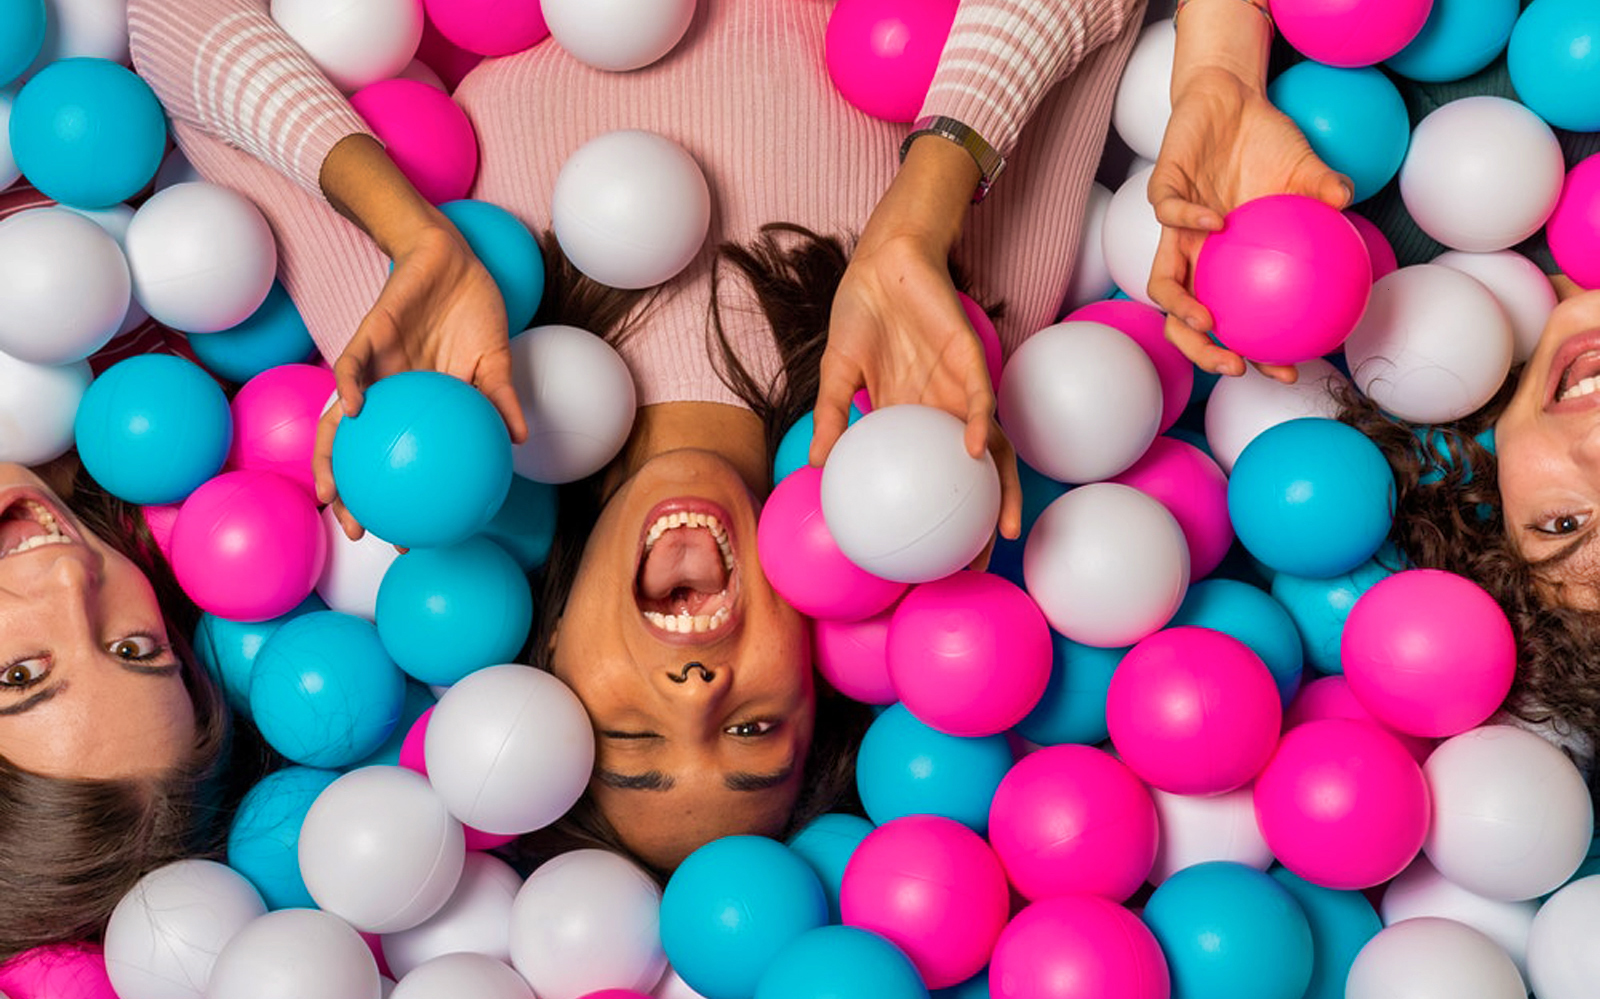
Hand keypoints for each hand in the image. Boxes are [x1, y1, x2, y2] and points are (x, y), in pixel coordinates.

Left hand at [312, 218, 527, 538]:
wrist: (453, 259)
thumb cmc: (473, 312)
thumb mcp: (494, 361)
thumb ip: (499, 399)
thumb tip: (518, 438)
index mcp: (415, 404)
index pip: (398, 457)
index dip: (396, 497)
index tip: (404, 537)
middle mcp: (386, 393)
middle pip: (357, 451)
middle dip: (350, 493)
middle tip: (356, 529)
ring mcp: (374, 367)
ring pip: (338, 418)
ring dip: (330, 455)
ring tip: (330, 491)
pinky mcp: (367, 335)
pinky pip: (350, 366)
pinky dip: (348, 389)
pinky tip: (353, 411)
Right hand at [809, 135, 1021, 542]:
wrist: (881, 264)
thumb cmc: (860, 316)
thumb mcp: (836, 375)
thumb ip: (832, 419)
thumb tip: (814, 466)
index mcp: (912, 418)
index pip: (932, 476)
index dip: (938, 513)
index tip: (933, 556)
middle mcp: (942, 411)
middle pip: (971, 476)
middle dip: (981, 520)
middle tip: (980, 562)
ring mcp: (959, 388)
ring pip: (991, 448)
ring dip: (1001, 487)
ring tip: (1004, 528)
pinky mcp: (969, 359)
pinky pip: (981, 399)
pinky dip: (980, 426)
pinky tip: (974, 452)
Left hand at [1147, 65, 1352, 382]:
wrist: (1230, 97)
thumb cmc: (1266, 142)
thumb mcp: (1304, 168)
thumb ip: (1324, 190)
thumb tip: (1349, 202)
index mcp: (1226, 261)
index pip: (1235, 321)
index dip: (1255, 352)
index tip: (1285, 371)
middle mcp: (1196, 253)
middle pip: (1185, 321)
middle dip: (1202, 350)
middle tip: (1234, 364)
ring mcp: (1176, 225)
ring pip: (1162, 281)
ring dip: (1180, 308)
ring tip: (1207, 320)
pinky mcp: (1163, 188)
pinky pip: (1169, 213)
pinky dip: (1189, 220)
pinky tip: (1220, 222)